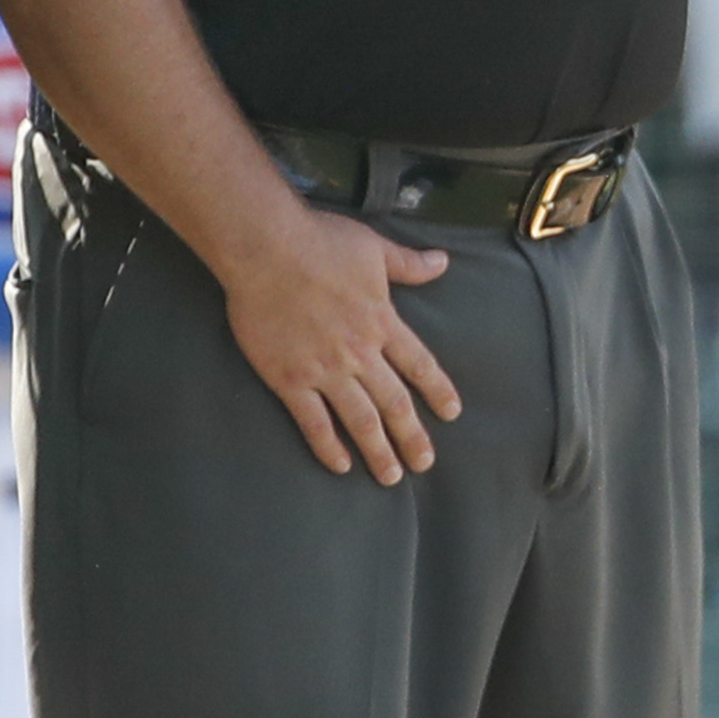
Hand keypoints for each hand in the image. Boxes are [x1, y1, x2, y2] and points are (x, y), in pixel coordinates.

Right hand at [218, 205, 460, 483]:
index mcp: (382, 322)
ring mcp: (325, 370)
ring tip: (391, 476)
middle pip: (395, 403)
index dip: (437, 390)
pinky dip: (329, 446)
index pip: (419, 364)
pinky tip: (341, 465)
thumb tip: (442, 262)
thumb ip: (408, 264)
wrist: (267, 249)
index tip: (451, 413)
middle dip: (412, 437)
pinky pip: (313, 422)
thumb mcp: (374, 248)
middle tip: (424, 464)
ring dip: (378, 450)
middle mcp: (360, 353)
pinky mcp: (290, 379)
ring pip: (360, 420)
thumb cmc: (321, 241)